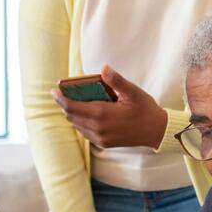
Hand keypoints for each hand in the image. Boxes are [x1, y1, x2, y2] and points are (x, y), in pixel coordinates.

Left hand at [52, 65, 167, 148]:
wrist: (158, 132)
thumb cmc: (146, 109)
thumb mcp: (133, 92)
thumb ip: (117, 80)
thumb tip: (104, 68)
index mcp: (103, 114)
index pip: (72, 107)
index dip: (61, 98)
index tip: (54, 90)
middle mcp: (99, 129)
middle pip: (71, 116)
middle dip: (64, 104)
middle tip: (62, 93)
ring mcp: (101, 138)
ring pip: (77, 125)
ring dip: (72, 113)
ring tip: (73, 101)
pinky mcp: (104, 143)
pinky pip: (85, 132)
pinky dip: (81, 122)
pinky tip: (86, 113)